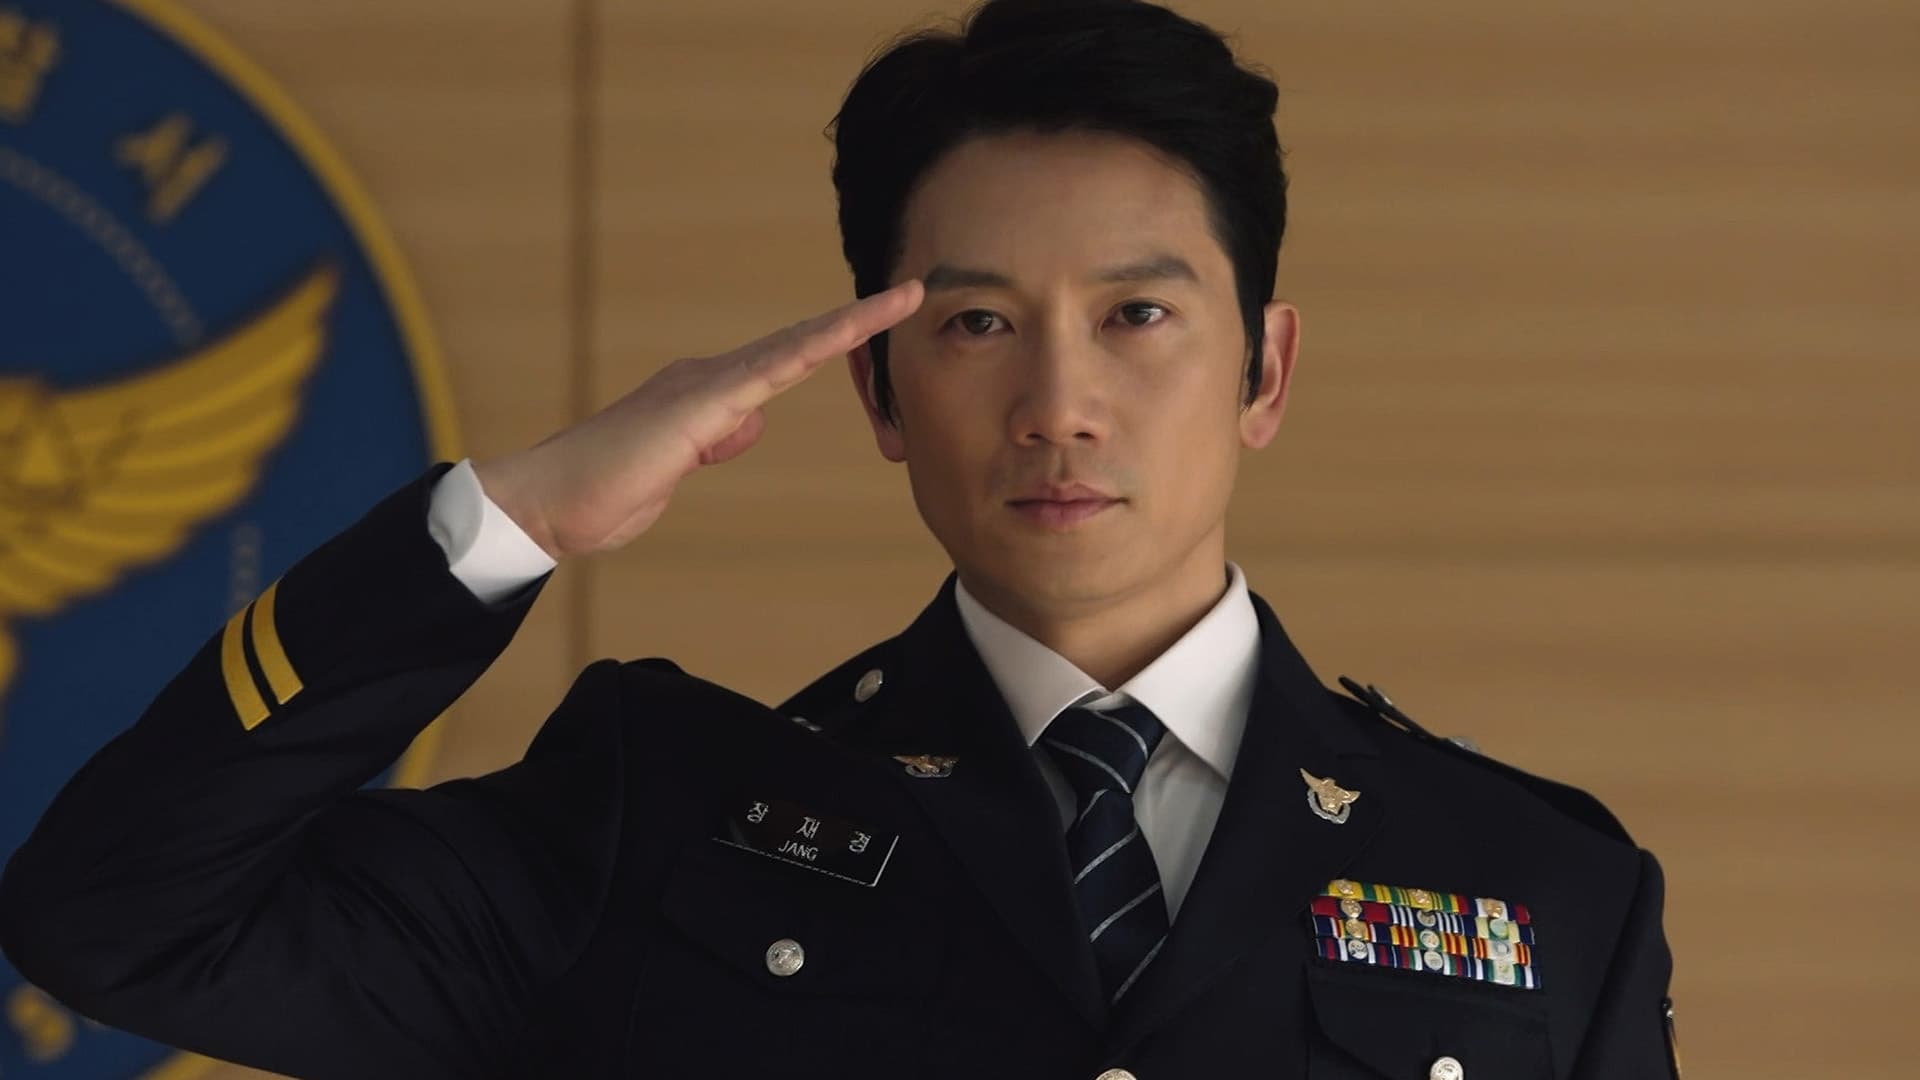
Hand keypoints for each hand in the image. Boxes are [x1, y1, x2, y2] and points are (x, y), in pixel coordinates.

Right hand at [473, 280, 922, 559]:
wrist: (546, 504)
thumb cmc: (602, 494)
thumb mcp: (674, 472)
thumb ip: (713, 442)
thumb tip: (750, 422)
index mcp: (705, 398)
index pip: (783, 365)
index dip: (831, 344)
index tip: (875, 326)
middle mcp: (707, 380)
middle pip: (797, 345)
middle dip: (857, 321)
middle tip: (913, 292)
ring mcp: (703, 388)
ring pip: (792, 347)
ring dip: (850, 324)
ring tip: (903, 300)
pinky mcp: (696, 407)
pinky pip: (767, 371)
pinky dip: (812, 348)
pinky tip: (848, 332)